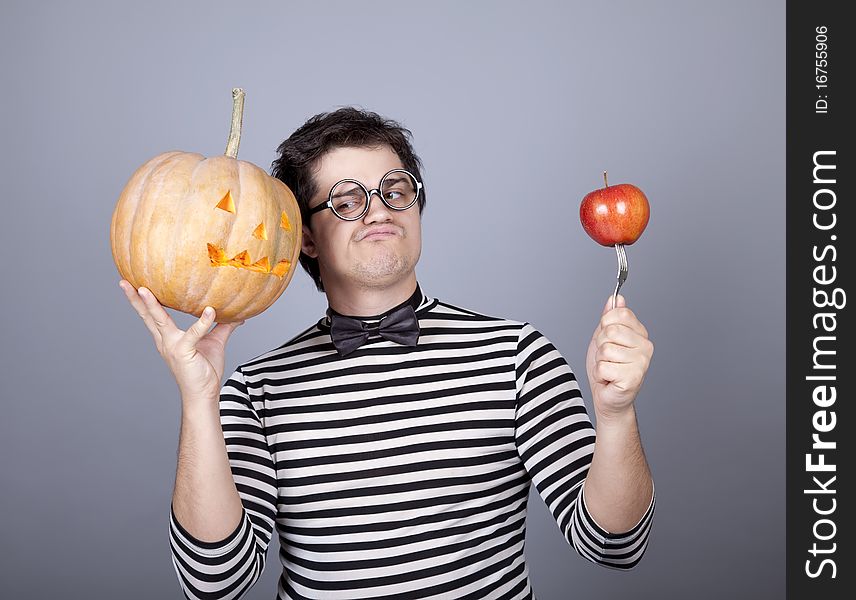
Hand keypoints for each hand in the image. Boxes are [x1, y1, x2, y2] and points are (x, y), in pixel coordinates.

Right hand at [118, 280, 243, 401]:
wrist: (204, 394)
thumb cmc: (205, 370)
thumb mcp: (214, 342)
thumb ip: (222, 326)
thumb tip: (237, 314)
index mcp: (168, 337)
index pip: (151, 315)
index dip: (141, 301)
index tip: (132, 284)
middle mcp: (165, 340)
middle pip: (146, 316)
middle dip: (134, 299)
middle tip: (124, 282)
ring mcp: (172, 346)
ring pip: (159, 320)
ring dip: (151, 305)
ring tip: (143, 290)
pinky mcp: (184, 352)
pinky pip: (194, 334)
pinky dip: (203, 322)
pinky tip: (210, 311)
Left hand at [585, 294, 653, 419]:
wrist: (608, 397)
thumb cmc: (607, 368)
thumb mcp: (604, 338)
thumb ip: (610, 317)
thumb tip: (616, 298)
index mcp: (640, 333)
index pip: (618, 314)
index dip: (605, 325)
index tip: (607, 338)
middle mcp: (645, 346)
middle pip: (610, 331)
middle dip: (600, 345)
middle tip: (607, 358)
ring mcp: (642, 362)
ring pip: (605, 349)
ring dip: (600, 361)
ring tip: (609, 369)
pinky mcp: (634, 377)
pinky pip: (604, 366)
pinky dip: (600, 374)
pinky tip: (610, 379)